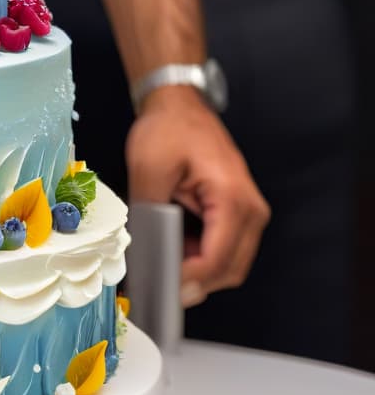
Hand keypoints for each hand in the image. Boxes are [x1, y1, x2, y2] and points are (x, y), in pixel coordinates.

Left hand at [126, 86, 269, 307]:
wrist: (179, 105)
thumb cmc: (168, 129)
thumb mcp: (149, 169)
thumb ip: (149, 214)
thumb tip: (143, 254)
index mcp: (233, 199)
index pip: (216, 259)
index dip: (185, 281)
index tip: (155, 289)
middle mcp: (251, 210)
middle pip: (228, 270)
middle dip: (192, 284)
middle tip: (153, 287)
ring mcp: (247, 213)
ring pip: (228, 265)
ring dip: (194, 272)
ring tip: (157, 266)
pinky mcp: (236, 213)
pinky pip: (222, 249)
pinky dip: (198, 258)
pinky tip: (170, 251)